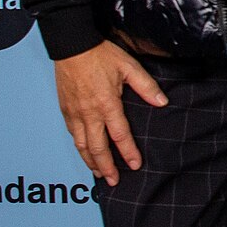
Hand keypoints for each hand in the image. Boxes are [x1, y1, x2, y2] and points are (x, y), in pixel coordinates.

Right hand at [53, 39, 168, 185]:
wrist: (72, 45)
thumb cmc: (100, 54)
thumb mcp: (129, 67)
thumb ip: (146, 87)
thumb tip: (162, 102)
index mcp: (106, 104)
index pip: (119, 135)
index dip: (128, 152)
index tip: (135, 165)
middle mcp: (88, 112)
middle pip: (97, 147)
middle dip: (105, 167)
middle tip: (113, 181)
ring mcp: (74, 112)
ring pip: (81, 144)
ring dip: (90, 161)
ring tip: (98, 173)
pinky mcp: (65, 109)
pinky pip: (72, 134)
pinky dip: (79, 147)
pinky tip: (84, 151)